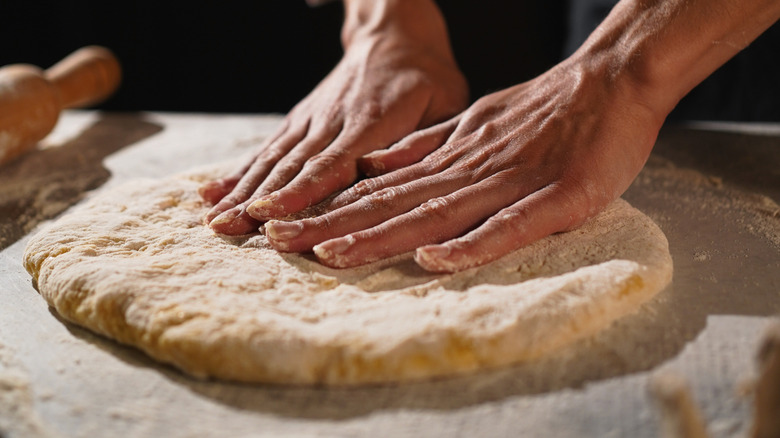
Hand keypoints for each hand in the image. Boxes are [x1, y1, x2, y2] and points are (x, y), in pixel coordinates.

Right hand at [200, 0, 467, 234]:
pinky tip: (211, 191)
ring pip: (273, 159)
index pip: (331, 162)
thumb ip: (424, 140)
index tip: (269, 215)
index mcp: (372, 121)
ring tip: (214, 220)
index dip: (299, 191)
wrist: (392, 35)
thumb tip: (389, 175)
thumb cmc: (427, 78)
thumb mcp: (445, 102)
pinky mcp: (300, 121)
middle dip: (257, 200)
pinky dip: (239, 171)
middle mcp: (333, 121)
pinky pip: (267, 148)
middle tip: (226, 228)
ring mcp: (311, 120)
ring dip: (242, 190)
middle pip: (291, 166)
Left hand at [263, 56, 664, 271]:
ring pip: (435, 213)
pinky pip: (508, 226)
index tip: (285, 227)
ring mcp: (510, 184)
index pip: (381, 189)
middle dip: (334, 226)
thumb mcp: (472, 121)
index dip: (331, 209)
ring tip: (330, 254)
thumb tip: (372, 167)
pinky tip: (432, 259)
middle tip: (279, 244)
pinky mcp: (555, 199)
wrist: (611, 80)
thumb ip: (425, 148)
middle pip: (393, 204)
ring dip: (381, 235)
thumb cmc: (545, 109)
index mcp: (450, 158)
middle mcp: (469, 170)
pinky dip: (470, 243)